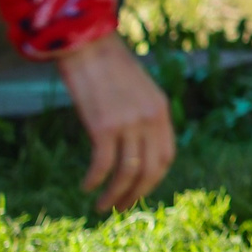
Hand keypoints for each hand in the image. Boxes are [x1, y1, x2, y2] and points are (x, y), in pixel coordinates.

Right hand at [54, 36, 175, 210]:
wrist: (85, 42)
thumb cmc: (105, 65)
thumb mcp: (136, 89)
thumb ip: (141, 114)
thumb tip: (134, 144)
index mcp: (161, 110)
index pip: (166, 156)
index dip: (154, 180)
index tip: (139, 191)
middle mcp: (150, 118)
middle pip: (151, 170)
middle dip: (136, 195)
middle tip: (120, 209)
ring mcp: (128, 122)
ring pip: (128, 172)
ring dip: (115, 195)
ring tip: (102, 208)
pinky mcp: (104, 125)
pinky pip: (103, 164)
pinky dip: (95, 180)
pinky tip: (86, 186)